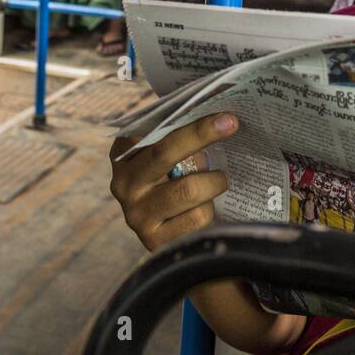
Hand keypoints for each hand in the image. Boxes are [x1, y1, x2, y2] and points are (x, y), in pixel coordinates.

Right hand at [109, 113, 235, 252]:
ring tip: (216, 181)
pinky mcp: (153, 240)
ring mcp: (136, 214)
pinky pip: (197, 218)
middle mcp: (123, 183)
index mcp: (123, 153)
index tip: (223, 116)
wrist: (161, 224)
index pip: (155, 131)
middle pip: (165, 153)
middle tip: (231, 124)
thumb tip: (219, 114)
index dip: (191, 124)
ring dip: (213, 182)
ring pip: (189, 190)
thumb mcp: (166, 149)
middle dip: (202, 136)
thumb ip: (180, 130)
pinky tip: (203, 206)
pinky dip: (209, 209)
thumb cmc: (171, 175)